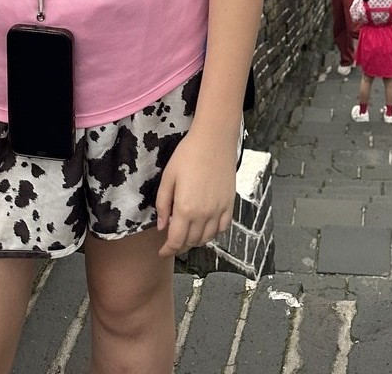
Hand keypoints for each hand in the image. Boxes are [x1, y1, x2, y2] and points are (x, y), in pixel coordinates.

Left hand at [155, 123, 238, 256]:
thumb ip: (163, 204)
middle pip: (191, 242)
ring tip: (188, 234)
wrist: (214, 139)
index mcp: (185, 209)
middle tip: (173, 241)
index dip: (168, 250)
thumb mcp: (168, 177)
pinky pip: (223, 228)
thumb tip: (162, 227)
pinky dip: (213, 233)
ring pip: (207, 238)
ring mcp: (219, 210)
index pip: (176, 241)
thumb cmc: (188, 154)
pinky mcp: (230, 204)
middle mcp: (203, 214)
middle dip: (180, 245)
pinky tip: (206, 227)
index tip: (163, 252)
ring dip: (196, 240)